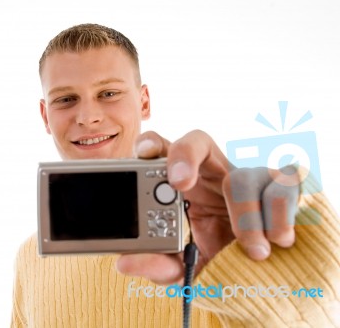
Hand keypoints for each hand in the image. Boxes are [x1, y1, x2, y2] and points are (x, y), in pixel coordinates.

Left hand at [116, 130, 299, 284]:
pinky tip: (278, 240)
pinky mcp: (280, 185)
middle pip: (197, 141)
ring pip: (241, 175)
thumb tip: (126, 263)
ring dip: (244, 214)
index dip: (153, 145)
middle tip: (179, 184)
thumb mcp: (184, 265)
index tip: (144, 156)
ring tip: (252, 250)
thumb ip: (158, 264)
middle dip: (185, 157)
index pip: (164, 149)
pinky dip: (279, 217)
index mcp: (183, 184)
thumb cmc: (216, 254)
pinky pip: (283, 187)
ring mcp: (247, 175)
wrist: (260, 267)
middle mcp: (213, 172)